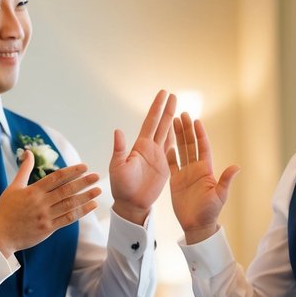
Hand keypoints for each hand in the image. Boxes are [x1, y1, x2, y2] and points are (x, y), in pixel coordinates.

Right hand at [0, 154, 101, 255]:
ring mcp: (45, 216)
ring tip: (98, 190)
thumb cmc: (6, 209)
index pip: (56, 178)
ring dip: (85, 197)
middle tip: (96, 176)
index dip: (72, 171)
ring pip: (69, 205)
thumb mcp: (13, 187)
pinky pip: (68, 219)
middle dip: (83, 182)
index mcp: (33, 191)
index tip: (84, 166)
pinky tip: (90, 206)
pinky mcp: (48, 229)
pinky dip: (80, 212)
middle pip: (66, 190)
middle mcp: (41, 203)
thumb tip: (28, 152)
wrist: (0, 235)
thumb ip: (24, 169)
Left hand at [109, 90, 176, 224]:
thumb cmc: (121, 187)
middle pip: (161, 124)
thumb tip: (118, 131)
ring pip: (167, 134)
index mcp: (140, 146)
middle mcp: (149, 148)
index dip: (157, 107)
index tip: (163, 93)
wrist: (131, 203)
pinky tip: (178, 130)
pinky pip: (171, 149)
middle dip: (166, 109)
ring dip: (172, 121)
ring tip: (177, 107)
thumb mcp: (118, 167)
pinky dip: (175, 138)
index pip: (151, 121)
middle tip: (172, 94)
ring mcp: (157, 156)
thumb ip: (119, 150)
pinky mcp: (164, 166)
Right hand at [167, 112, 239, 243]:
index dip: (199, 134)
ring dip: (177, 137)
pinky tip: (166, 144)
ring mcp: (185, 174)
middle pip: (190, 145)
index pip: (202, 147)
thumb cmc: (210, 212)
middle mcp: (196, 169)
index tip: (196, 120)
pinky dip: (169, 155)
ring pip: (181, 151)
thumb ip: (225, 180)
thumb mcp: (220, 195)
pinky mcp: (176, 181)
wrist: (197, 225)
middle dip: (186, 130)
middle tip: (182, 114)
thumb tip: (236, 167)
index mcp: (206, 170)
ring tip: (173, 122)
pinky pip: (172, 165)